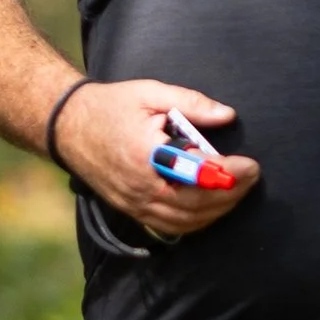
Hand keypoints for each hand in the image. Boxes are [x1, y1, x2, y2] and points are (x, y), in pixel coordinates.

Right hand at [52, 78, 260, 239]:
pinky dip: (196, 220)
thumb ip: (192, 103)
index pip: (197, 174)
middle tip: (251, 177)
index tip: (251, 165)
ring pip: (186, 221)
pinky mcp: (132, 211)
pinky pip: (170, 226)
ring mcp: (134, 204)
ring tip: (237, 190)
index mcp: (145, 156)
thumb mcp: (151, 93)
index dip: (228, 173)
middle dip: (230, 193)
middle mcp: (140, 187)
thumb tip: (227, 115)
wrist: (68, 126)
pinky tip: (212, 206)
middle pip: (196, 204)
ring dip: (217, 210)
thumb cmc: (110, 106)